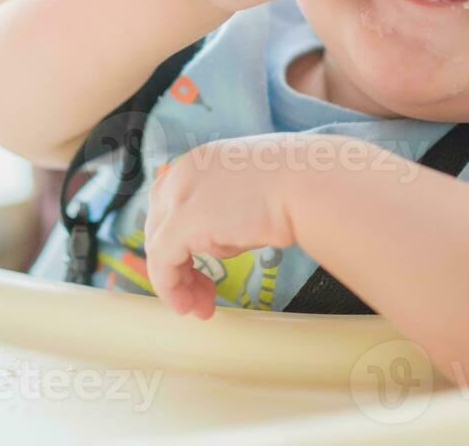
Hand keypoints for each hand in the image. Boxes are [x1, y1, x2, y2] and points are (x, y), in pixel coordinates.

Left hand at [144, 134, 306, 318]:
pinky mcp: (184, 221)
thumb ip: (227, 212)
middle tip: (201, 293)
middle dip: (176, 262)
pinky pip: (164, 261)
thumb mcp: (252, 192)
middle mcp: (183, 172)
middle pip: (159, 223)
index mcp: (201, 160)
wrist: (309, 183)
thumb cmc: (297, 186)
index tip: (196, 265)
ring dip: (177, 282)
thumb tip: (220, 240)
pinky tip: (191, 306)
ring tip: (198, 308)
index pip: (170, 200)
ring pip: (158, 245)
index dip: (178, 237)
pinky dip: (172, 287)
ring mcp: (180, 194)